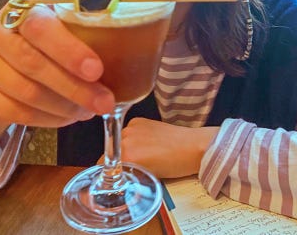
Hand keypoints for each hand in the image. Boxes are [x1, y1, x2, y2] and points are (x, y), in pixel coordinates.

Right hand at [0, 4, 114, 165]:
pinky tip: (67, 117)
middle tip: (104, 101)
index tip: (97, 69)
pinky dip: (48, 119)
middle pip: (32, 62)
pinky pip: (18, 112)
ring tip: (88, 110)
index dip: (68, 49)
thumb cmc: (31, 48)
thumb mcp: (49, 33)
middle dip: (74, 86)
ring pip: (27, 92)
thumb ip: (77, 34)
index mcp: (16, 12)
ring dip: (65, 106)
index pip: (39, 26)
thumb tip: (130, 47)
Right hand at [102, 118, 218, 177]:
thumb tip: (120, 171)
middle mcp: (124, 138)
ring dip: (124, 146)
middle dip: (118, 158)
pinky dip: (132, 137)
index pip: (104, 164)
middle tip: (132, 164)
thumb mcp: (149, 175)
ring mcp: (130, 127)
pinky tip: (146, 142)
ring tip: (142, 152)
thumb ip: (130, 171)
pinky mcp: (137, 120)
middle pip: (111, 151)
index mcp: (126, 155)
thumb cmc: (176, 165)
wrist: (192, 147)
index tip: (115, 173)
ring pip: (118, 140)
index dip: (109, 170)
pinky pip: (126, 131)